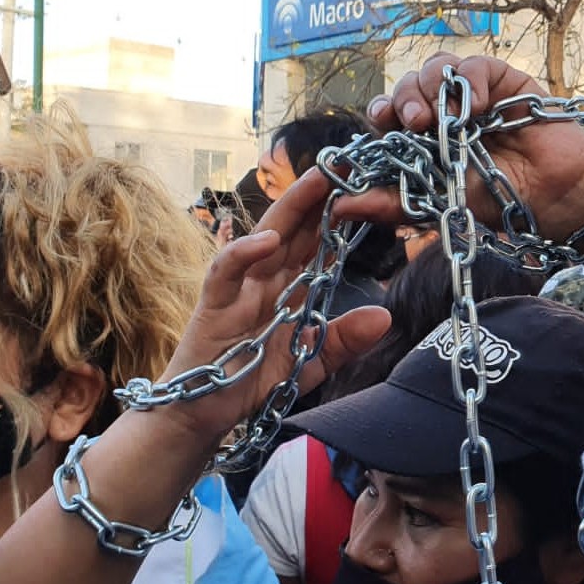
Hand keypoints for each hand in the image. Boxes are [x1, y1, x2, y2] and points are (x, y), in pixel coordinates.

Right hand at [160, 170, 391, 436]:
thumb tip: (383, 317)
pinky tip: (268, 240)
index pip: (315, 244)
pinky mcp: (213, 305)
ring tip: (317, 181)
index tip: (365, 189)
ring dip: (290, 208)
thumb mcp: (309, 362)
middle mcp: (264, 281)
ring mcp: (238, 289)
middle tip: (346, 165)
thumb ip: (343, 340)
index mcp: (287, 290)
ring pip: (265, 238)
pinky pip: (226, 271)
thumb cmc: (247, 384)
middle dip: (319, 196)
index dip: (336, 217)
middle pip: (294, 229)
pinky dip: (244, 252)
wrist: (200, 418)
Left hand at [340, 52, 583, 242]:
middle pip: (407, 86)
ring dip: (430, 87)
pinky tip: (481, 106)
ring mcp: (474, 94)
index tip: (383, 125)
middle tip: (414, 123)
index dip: (382, 113)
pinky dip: (471, 80)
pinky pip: (474, 65)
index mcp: (425, 139)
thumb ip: (390, 203)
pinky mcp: (503, 79)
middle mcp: (445, 113)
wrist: (557, 195)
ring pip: (435, 69)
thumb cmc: (501, 202)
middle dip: (403, 99)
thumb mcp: (437, 204)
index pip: (390, 114)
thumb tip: (337, 206)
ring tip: (442, 116)